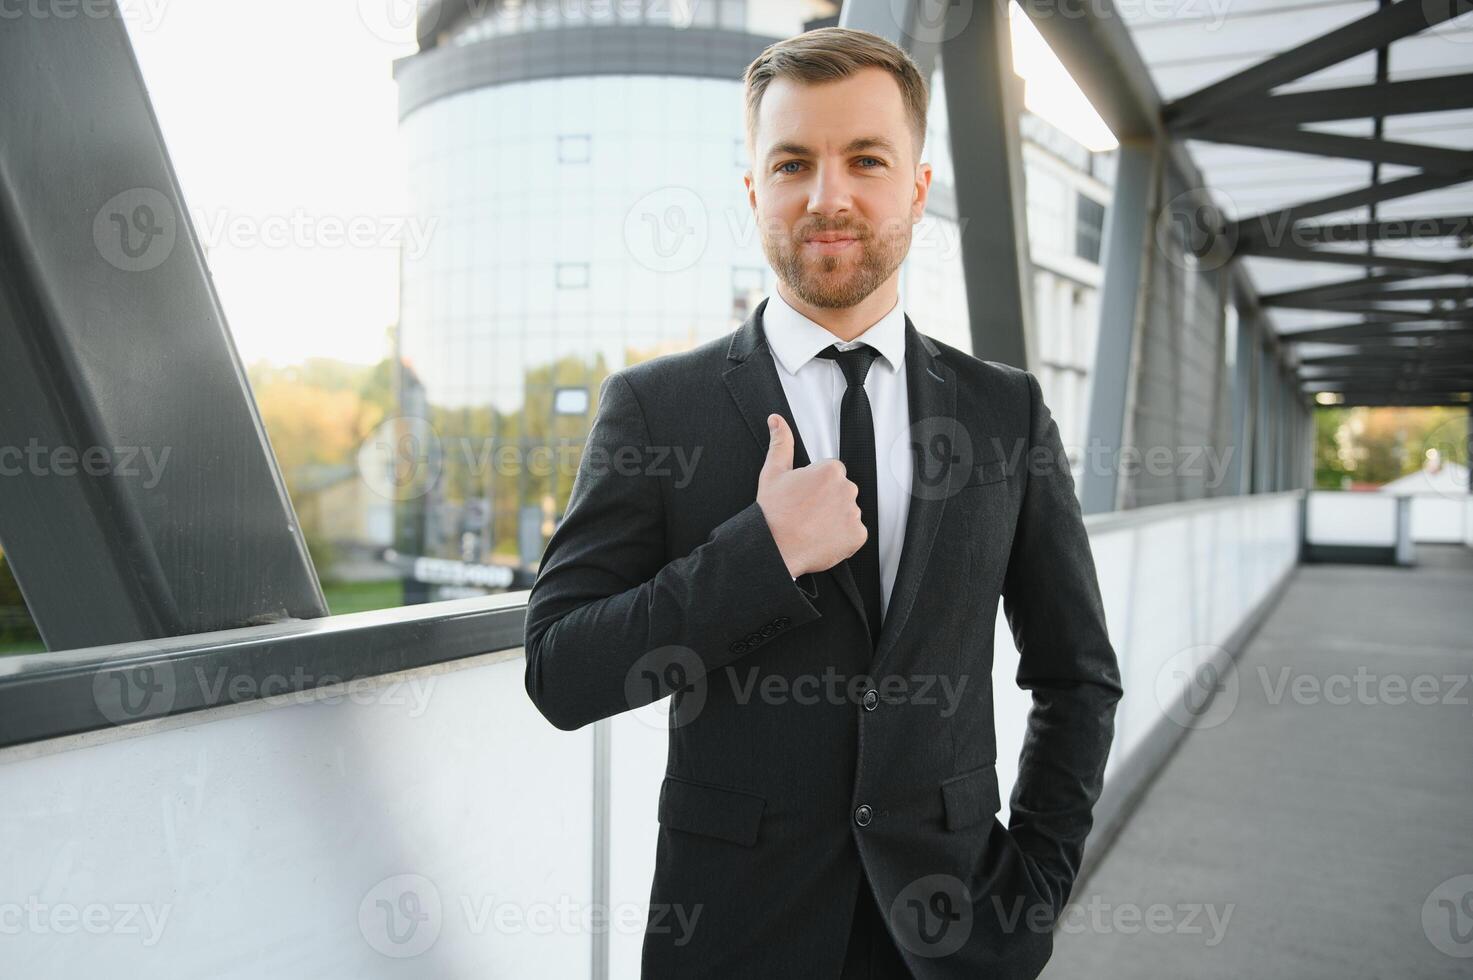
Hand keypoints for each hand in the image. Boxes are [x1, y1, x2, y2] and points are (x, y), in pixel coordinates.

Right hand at [756, 413, 866, 577]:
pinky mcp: (857, 536)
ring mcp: (854, 513)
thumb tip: (777, 421)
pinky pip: (854, 533)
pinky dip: (843, 538)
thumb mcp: (773, 472)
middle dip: (828, 501)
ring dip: (835, 518)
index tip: (804, 497)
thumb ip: (781, 443)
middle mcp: (847, 489)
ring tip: (812, 527)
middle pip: (842, 491)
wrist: (773, 547)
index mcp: (831, 470)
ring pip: (848, 512)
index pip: (832, 473)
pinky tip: (822, 538)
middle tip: (806, 513)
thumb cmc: (773, 512)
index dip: (816, 486)